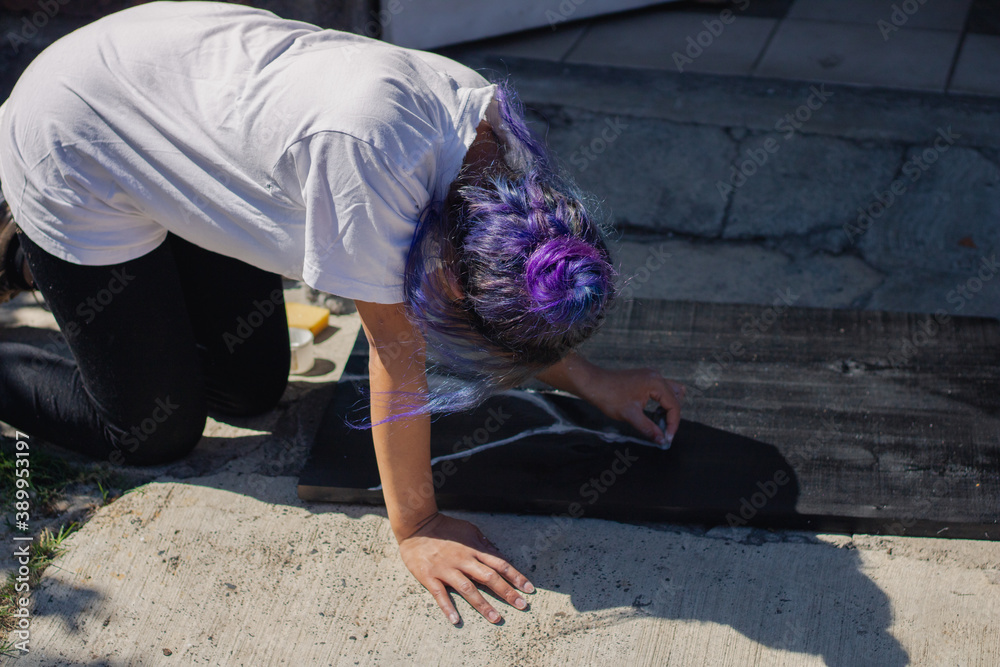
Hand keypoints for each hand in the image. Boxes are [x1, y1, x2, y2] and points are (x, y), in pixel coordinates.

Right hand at [398, 512, 533, 624]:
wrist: (417, 525)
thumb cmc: (445, 528)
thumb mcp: (469, 529)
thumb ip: (483, 542)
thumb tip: (497, 553)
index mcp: (474, 549)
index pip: (500, 564)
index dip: (516, 577)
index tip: (529, 589)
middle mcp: (463, 560)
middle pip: (489, 577)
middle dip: (507, 592)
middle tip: (522, 606)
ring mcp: (447, 569)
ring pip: (468, 589)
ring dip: (483, 604)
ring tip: (496, 618)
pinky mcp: (430, 576)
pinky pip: (440, 595)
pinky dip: (448, 608)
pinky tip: (456, 621)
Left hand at [582, 366, 684, 445]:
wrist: (593, 384)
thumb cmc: (609, 396)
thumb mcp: (630, 416)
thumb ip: (648, 428)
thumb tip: (661, 440)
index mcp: (656, 383)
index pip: (674, 405)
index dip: (673, 424)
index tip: (667, 438)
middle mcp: (656, 376)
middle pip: (676, 398)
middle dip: (672, 417)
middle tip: (664, 432)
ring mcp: (650, 376)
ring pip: (671, 392)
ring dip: (669, 408)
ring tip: (660, 422)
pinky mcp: (644, 378)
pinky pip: (661, 390)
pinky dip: (662, 402)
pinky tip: (654, 413)